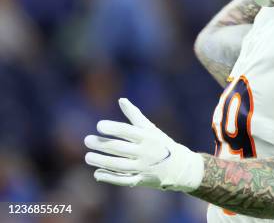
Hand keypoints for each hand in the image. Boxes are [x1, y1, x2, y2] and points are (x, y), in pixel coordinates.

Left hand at [84, 98, 203, 191]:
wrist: (180, 167)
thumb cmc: (161, 144)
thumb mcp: (151, 129)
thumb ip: (135, 115)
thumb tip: (121, 99)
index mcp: (148, 137)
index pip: (128, 131)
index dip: (113, 128)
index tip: (99, 126)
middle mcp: (146, 152)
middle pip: (120, 148)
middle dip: (102, 144)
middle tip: (87, 140)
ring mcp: (144, 168)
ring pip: (119, 165)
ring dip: (102, 161)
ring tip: (88, 156)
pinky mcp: (142, 181)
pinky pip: (124, 180)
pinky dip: (110, 177)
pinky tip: (97, 173)